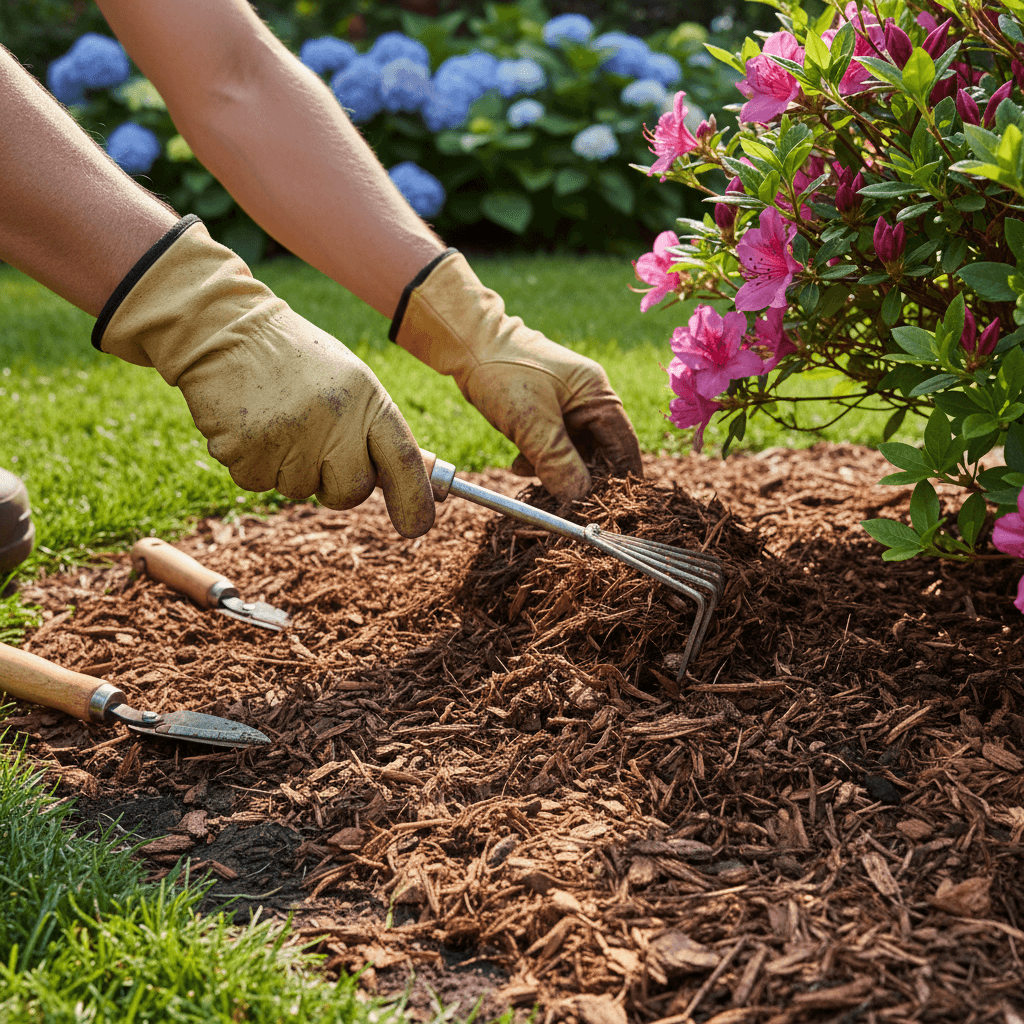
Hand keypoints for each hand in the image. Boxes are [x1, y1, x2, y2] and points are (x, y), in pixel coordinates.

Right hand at [93, 217, 434, 537]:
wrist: (227, 331)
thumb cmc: (298, 362)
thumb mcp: (351, 384)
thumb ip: (377, 433)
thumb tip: (421, 489)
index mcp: (366, 399)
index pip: (403, 459)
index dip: (414, 499)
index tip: (418, 527)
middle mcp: (332, 419)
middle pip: (350, 491)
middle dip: (335, 484)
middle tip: (315, 444)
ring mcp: (288, 437)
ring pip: (299, 490)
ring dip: (287, 467)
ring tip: (276, 418)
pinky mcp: (245, 450)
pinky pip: (259, 483)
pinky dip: (254, 463)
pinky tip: (251, 423)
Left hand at [390, 250, 642, 500]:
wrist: (467, 344)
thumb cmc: (503, 373)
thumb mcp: (531, 423)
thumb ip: (558, 462)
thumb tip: (579, 500)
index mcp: (599, 396)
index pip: (624, 448)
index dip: (619, 481)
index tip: (605, 510)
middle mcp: (591, 401)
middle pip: (600, 454)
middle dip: (582, 480)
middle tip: (563, 502)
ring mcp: (569, 407)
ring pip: (574, 454)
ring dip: (556, 472)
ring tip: (530, 475)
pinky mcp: (548, 414)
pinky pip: (554, 447)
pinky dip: (540, 461)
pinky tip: (520, 465)